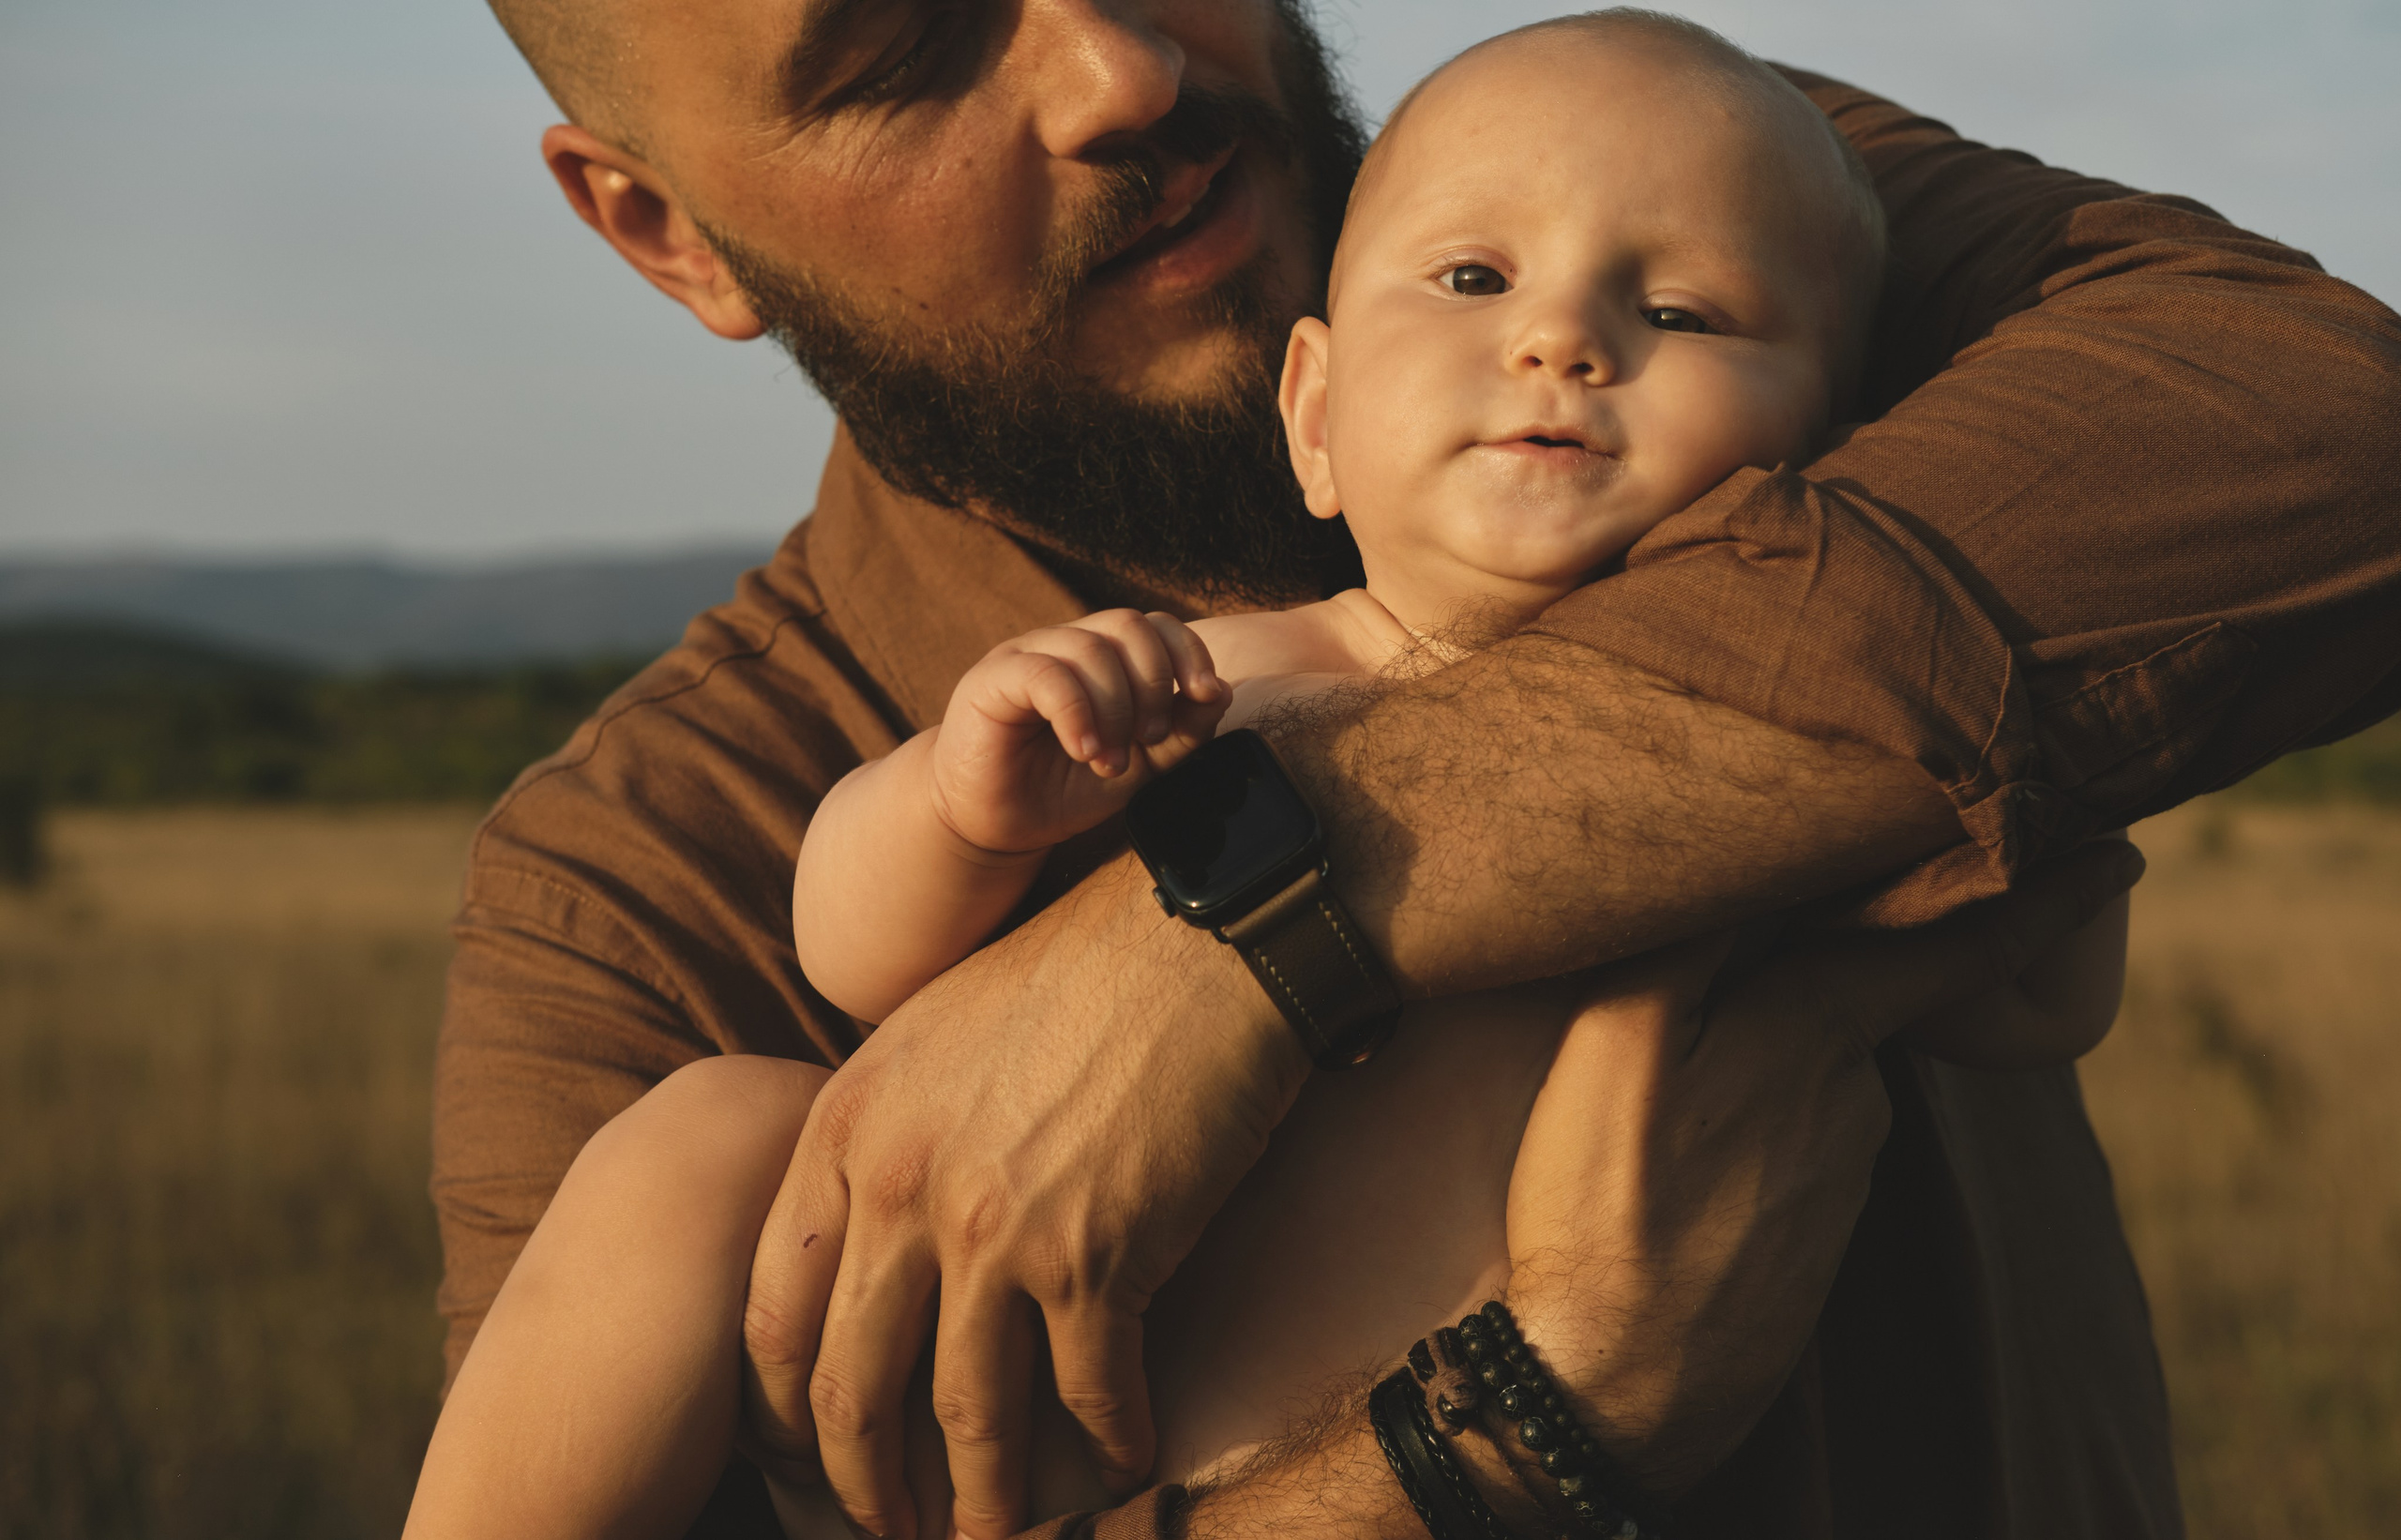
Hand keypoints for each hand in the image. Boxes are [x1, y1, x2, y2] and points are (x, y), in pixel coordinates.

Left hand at [743, 855, 1309, 1539]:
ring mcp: (995, 1230)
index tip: (802, 1460)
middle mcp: (899, 1190)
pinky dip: (1108, 1445)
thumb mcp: (928, 1031)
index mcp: (842, 1130)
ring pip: (965, 1417)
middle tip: (886, 1534)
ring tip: (995, 1539)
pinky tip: (1125, 1461)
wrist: (1198, 934)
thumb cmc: (1075, 971)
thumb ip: (878, 1133)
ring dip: (983, 1504)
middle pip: (849, 1388)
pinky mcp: (1100, 1258)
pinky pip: (1090, 1396)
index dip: (779, 1411)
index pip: (771, 1311)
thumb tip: (866, 1227)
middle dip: (862, 1487)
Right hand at [932, 610, 1227, 854]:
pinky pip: (1046, 674)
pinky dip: (1077, 713)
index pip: (1156, 625)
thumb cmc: (1063, 790)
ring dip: (1115, 710)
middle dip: (1153, 682)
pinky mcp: (992, 678)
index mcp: (1104, 658)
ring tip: (1110, 762)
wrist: (995, 825)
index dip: (1189, 652)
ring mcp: (1028, 655)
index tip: (1205, 696)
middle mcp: (1067, 645)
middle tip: (1150, 739)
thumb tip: (1220, 692)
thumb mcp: (1140, 766)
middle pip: (1129, 625)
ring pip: (1091, 648)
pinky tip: (1084, 751)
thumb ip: (1182, 732)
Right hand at [1501, 839, 2146, 1496]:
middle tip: (1759, 923)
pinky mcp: (1811, 1229)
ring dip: (1771, 1049)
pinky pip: (1794, 1135)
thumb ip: (1695, 940)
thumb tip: (1758, 863)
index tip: (2120, 856)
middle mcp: (1854, 1095)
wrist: (1619, 1384)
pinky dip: (1755, 1117)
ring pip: (1817, 1067)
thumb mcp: (1623, 1040)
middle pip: (1861, 991)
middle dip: (1835, 955)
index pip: (1957, 944)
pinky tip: (1688, 1142)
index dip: (2042, 896)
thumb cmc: (1611, 1203)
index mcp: (1820, 1028)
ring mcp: (1837, 1172)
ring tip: (1676, 1060)